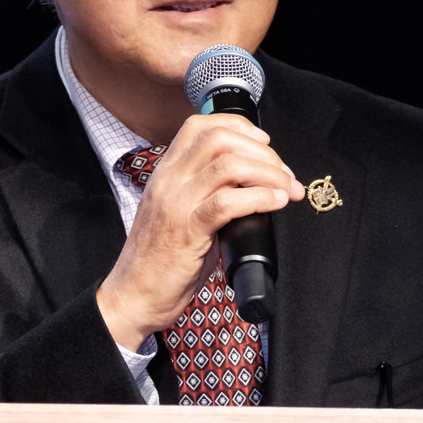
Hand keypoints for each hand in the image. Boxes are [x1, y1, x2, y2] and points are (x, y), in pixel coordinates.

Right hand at [95, 113, 303, 347]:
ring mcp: (176, 204)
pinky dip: (261, 197)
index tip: (264, 143)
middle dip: (262, 151)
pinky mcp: (187, 231)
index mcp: (165, 173)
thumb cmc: (160, 261)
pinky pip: (228, 202)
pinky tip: (276, 202)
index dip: (239, 127)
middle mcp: (168, 181)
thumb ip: (207, 194)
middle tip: (284, 173)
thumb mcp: (180, 214)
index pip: (200, 126)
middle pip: (220, 139)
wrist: (133, 296)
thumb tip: (252, 187)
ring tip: (288, 188)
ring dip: (269, 173)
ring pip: (228, 165)